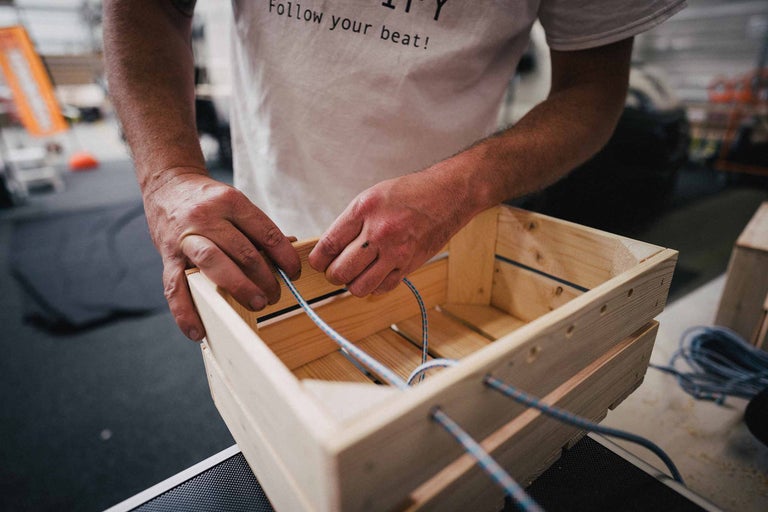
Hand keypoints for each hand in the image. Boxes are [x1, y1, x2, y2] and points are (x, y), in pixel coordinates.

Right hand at [143, 169, 300, 340]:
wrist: (167, 186)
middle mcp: (207, 217)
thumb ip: (259, 228)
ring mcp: (186, 237)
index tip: (294, 273)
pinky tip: (197, 330)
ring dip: (238, 287)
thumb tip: (290, 248)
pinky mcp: (168, 255)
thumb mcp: (236, 204)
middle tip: (275, 295)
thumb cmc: (208, 201)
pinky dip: (185, 311)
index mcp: (231, 202)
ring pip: (214, 264)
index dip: (284, 256)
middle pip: (242, 250)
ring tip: (257, 304)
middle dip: (264, 277)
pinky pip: (175, 286)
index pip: (265, 232)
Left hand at [308, 169, 470, 295]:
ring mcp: (396, 251)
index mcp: (364, 210)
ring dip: (352, 284)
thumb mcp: (372, 196)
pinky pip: (382, 288)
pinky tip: (375, 275)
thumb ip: (351, 222)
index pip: (328, 245)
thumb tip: (331, 249)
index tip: (318, 263)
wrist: (448, 195)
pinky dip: (374, 287)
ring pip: (359, 286)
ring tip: (356, 274)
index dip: (318, 261)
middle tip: (336, 270)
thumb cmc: (410, 193)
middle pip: (340, 271)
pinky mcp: (409, 265)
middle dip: (333, 275)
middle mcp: (379, 232)